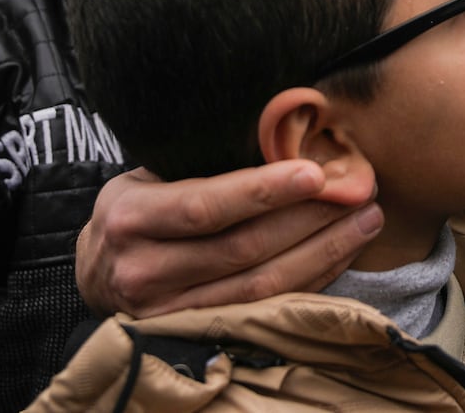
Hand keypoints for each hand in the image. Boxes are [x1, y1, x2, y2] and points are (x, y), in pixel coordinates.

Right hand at [77, 159, 382, 316]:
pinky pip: (266, 308)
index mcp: (131, 219)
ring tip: (366, 219)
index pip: (205, 207)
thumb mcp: (151, 176)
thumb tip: (285, 130)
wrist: (98, 272)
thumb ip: (204, 163)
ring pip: (262, 286)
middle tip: (360, 189)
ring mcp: (168, 313)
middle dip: (311, 218)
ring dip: (323, 250)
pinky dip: (312, 280)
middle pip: (244, 249)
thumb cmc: (140, 207)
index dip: (263, 191)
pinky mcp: (195, 335)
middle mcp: (144, 272)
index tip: (316, 173)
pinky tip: (342, 252)